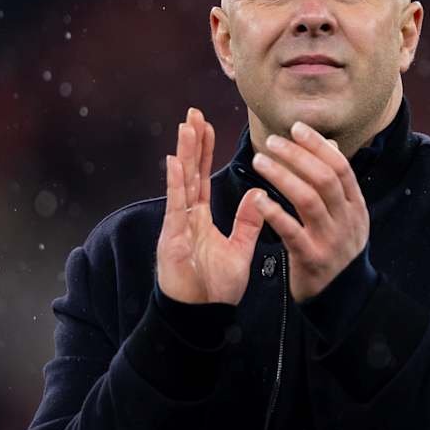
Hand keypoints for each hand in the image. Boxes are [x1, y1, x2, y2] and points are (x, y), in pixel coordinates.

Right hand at [157, 107, 267, 304]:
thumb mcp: (239, 250)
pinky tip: (175, 162)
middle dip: (192, 143)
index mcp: (199, 217)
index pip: (202, 177)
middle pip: (189, 172)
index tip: (206, 126)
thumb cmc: (215, 288)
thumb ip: (247, 222)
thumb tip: (256, 194)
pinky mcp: (173, 239)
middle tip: (193, 113)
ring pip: (181, 183)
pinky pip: (176, 207)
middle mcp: (185, 216)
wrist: (203, 316)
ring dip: (183, 154)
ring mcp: (177, 226)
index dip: (204, 151)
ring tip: (186, 127)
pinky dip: (175, 184)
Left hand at [250, 121, 368, 302]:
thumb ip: (337, 184)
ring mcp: (330, 240)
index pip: (340, 167)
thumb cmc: (337, 250)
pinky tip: (257, 198)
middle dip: (298, 156)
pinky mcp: (312, 259)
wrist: (343, 298)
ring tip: (260, 162)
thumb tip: (331, 146)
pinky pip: (291, 231)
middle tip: (272, 141)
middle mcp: (346, 221)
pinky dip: (274, 212)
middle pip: (324, 178)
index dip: (318, 145)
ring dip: (283, 176)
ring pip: (308, 199)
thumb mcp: (346, 217)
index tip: (297, 128)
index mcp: (355, 207)